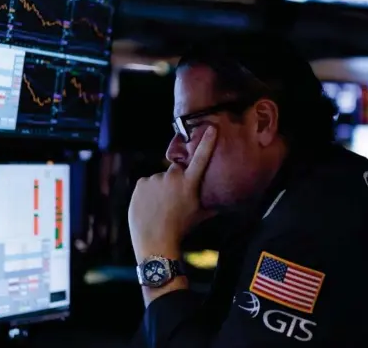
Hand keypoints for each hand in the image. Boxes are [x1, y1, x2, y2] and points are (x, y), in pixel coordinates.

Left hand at [128, 126, 217, 261]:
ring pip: (160, 180)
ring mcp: (155, 179)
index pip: (201, 158)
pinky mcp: (141, 183)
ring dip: (160, 188)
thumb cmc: (180, 229)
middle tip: (173, 199)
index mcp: (189, 183)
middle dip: (176, 180)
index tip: (210, 128)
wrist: (155, 241)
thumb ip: (212, 205)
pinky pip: (146, 184)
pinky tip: (149, 206)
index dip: (207, 142)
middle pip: (176, 171)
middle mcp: (173, 177)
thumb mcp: (199, 215)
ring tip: (159, 207)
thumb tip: (226, 204)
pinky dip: (147, 192)